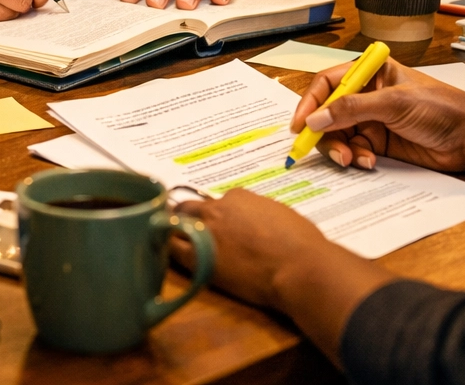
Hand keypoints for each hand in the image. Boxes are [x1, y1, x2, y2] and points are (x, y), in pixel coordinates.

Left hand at [170, 191, 394, 362]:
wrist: (300, 266)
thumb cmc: (302, 244)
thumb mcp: (283, 220)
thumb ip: (265, 219)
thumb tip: (263, 229)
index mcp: (240, 197)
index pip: (219, 203)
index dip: (218, 217)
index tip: (222, 228)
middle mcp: (218, 208)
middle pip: (190, 208)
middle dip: (187, 218)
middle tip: (187, 231)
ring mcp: (205, 230)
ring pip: (175, 224)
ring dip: (172, 231)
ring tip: (167, 241)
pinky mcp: (198, 256)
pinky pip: (171, 248)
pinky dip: (165, 248)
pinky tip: (161, 254)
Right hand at [291, 58, 464, 172]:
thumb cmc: (439, 108)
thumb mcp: (393, 103)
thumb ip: (351, 110)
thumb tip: (314, 120)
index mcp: (369, 72)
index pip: (327, 83)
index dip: (310, 103)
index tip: (299, 125)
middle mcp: (365, 94)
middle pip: (327, 112)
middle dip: (324, 132)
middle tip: (326, 150)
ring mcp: (371, 120)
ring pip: (337, 134)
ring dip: (340, 148)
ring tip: (351, 160)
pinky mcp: (378, 143)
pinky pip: (353, 150)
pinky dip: (355, 158)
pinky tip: (368, 162)